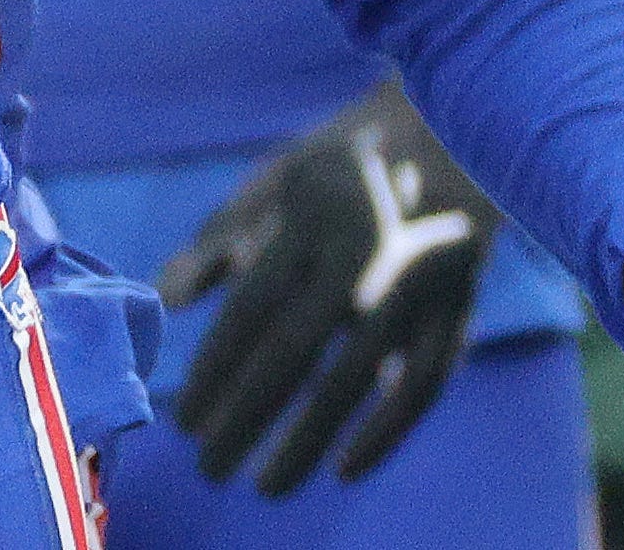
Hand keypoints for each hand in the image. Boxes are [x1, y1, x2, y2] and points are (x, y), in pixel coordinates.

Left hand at [161, 78, 499, 493]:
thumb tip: (167, 296)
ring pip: (356, 379)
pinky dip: (386, 432)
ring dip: (308, 440)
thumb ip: (219, 240)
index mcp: (308, 216)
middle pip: (294, 351)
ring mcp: (416, 282)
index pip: (250, 308)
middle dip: (247, 416)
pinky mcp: (457, 310)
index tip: (182, 420)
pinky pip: (422, 385)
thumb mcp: (273, 184)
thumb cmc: (338, 171)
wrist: (449, 137)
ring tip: (265, 485)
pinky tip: (343, 469)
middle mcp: (364, 250)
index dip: (215, 370)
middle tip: (208, 467)